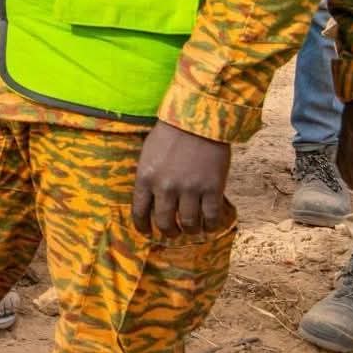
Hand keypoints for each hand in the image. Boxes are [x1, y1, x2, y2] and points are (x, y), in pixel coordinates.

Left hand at [132, 120, 231, 236]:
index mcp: (145, 178)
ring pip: (189, 223)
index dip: (143, 226)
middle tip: (173, 233)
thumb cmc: (170, 133)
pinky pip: (211, 216)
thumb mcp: (148, 154)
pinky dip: (210, 226)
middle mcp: (165, 187)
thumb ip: (148, 177)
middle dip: (169, 231)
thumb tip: (150, 199)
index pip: (140, 211)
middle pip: (165, 222)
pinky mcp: (212, 188)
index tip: (147, 233)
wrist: (198, 120)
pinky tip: (210, 226)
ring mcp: (190, 189)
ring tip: (192, 230)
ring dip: (190, 230)